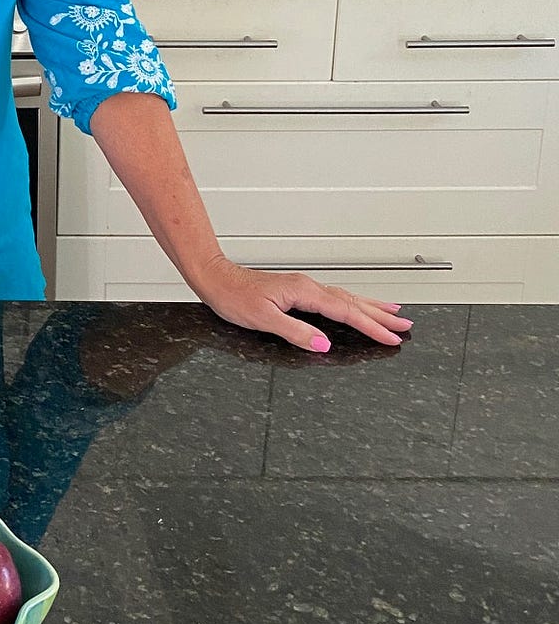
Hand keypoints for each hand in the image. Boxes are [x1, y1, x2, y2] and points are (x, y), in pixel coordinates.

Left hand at [191, 257, 412, 352]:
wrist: (217, 279)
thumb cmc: (234, 298)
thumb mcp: (264, 319)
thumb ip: (296, 332)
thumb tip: (324, 344)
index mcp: (304, 292)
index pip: (346, 312)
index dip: (371, 326)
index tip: (392, 337)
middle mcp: (308, 287)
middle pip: (353, 302)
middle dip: (381, 315)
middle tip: (406, 326)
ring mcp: (305, 288)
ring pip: (346, 298)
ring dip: (371, 308)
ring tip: (394, 313)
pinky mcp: (299, 291)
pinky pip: (335, 297)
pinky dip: (352, 303)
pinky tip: (355, 307)